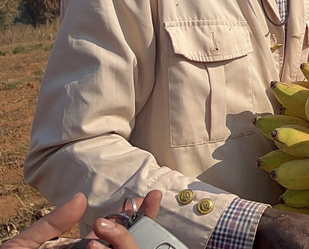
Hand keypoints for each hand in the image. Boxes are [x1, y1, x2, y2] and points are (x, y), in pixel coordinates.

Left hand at [1, 191, 161, 248]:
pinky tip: (94, 247)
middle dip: (131, 232)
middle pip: (122, 246)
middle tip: (123, 219)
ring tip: (95, 238)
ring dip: (120, 244)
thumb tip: (81, 199)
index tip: (150, 199)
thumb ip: (52, 224)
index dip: (134, 216)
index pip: (111, 233)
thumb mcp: (24, 246)